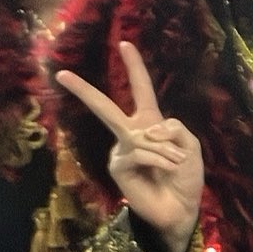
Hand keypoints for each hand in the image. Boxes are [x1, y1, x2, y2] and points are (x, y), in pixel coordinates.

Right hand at [55, 41, 202, 251]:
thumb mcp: (190, 146)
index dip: (134, 68)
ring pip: (141, 135)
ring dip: (166, 149)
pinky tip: (167, 169)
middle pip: (105, 107)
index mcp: (150, 122)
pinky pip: (140, 150)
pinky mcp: (118, 166)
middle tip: (62, 75)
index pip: (140, 90)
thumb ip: (175, 129)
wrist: (180, 207)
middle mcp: (132, 133)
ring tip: (176, 164)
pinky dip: (159, 158)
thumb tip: (151, 128)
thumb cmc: (185, 176)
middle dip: (84, 91)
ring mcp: (122, 150)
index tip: (125, 44)